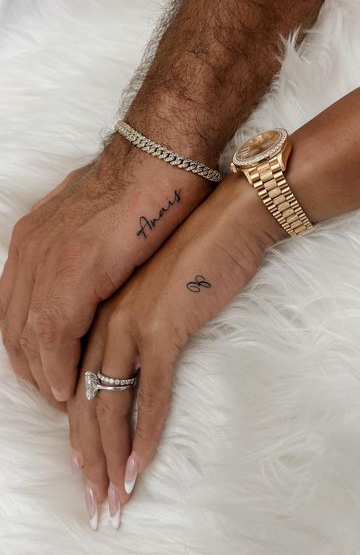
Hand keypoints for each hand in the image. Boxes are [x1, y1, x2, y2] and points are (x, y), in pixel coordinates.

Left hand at [0, 132, 210, 405]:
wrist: (164, 151)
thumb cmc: (144, 184)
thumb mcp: (98, 220)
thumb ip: (82, 249)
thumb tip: (94, 274)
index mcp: (34, 238)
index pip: (15, 308)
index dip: (29, 348)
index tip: (50, 374)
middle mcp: (32, 248)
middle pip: (13, 327)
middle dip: (31, 370)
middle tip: (58, 398)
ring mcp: (51, 257)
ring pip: (28, 336)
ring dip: (44, 377)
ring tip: (68, 403)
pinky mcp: (80, 269)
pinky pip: (55, 334)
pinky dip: (59, 368)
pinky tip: (74, 390)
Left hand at [66, 86, 359, 527]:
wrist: (224, 218)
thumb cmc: (194, 255)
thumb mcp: (153, 293)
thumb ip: (137, 326)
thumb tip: (135, 365)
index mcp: (101, 316)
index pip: (78, 386)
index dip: (79, 435)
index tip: (87, 470)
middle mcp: (107, 323)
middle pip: (86, 404)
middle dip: (90, 459)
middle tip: (95, 502)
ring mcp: (133, 325)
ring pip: (110, 403)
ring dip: (111, 457)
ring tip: (114, 497)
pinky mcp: (165, 326)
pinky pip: (152, 391)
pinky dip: (147, 432)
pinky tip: (142, 464)